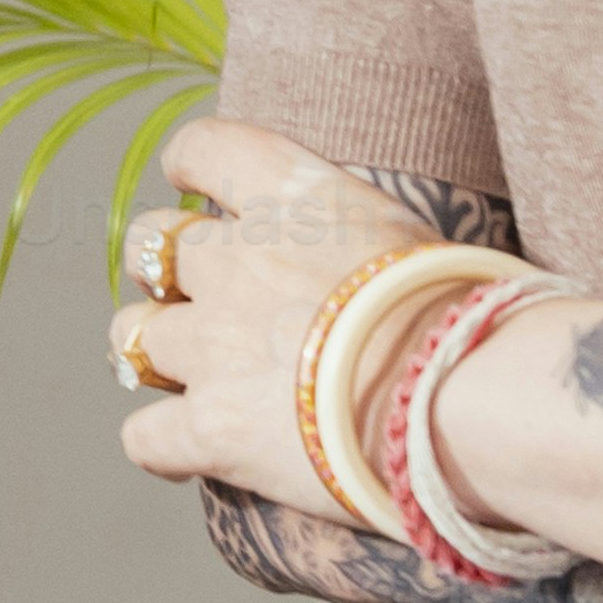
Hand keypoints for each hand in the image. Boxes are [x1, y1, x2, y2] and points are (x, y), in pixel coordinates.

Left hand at [111, 117, 471, 523]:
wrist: (469, 392)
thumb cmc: (471, 316)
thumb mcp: (415, 239)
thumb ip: (355, 238)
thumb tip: (359, 263)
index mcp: (289, 198)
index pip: (205, 146)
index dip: (191, 167)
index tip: (195, 186)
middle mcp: (234, 260)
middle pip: (151, 246)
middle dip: (166, 273)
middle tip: (206, 304)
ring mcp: (213, 345)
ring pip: (131, 336)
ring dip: (153, 355)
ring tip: (190, 379)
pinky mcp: (212, 428)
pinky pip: (144, 436)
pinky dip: (159, 447)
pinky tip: (184, 455)